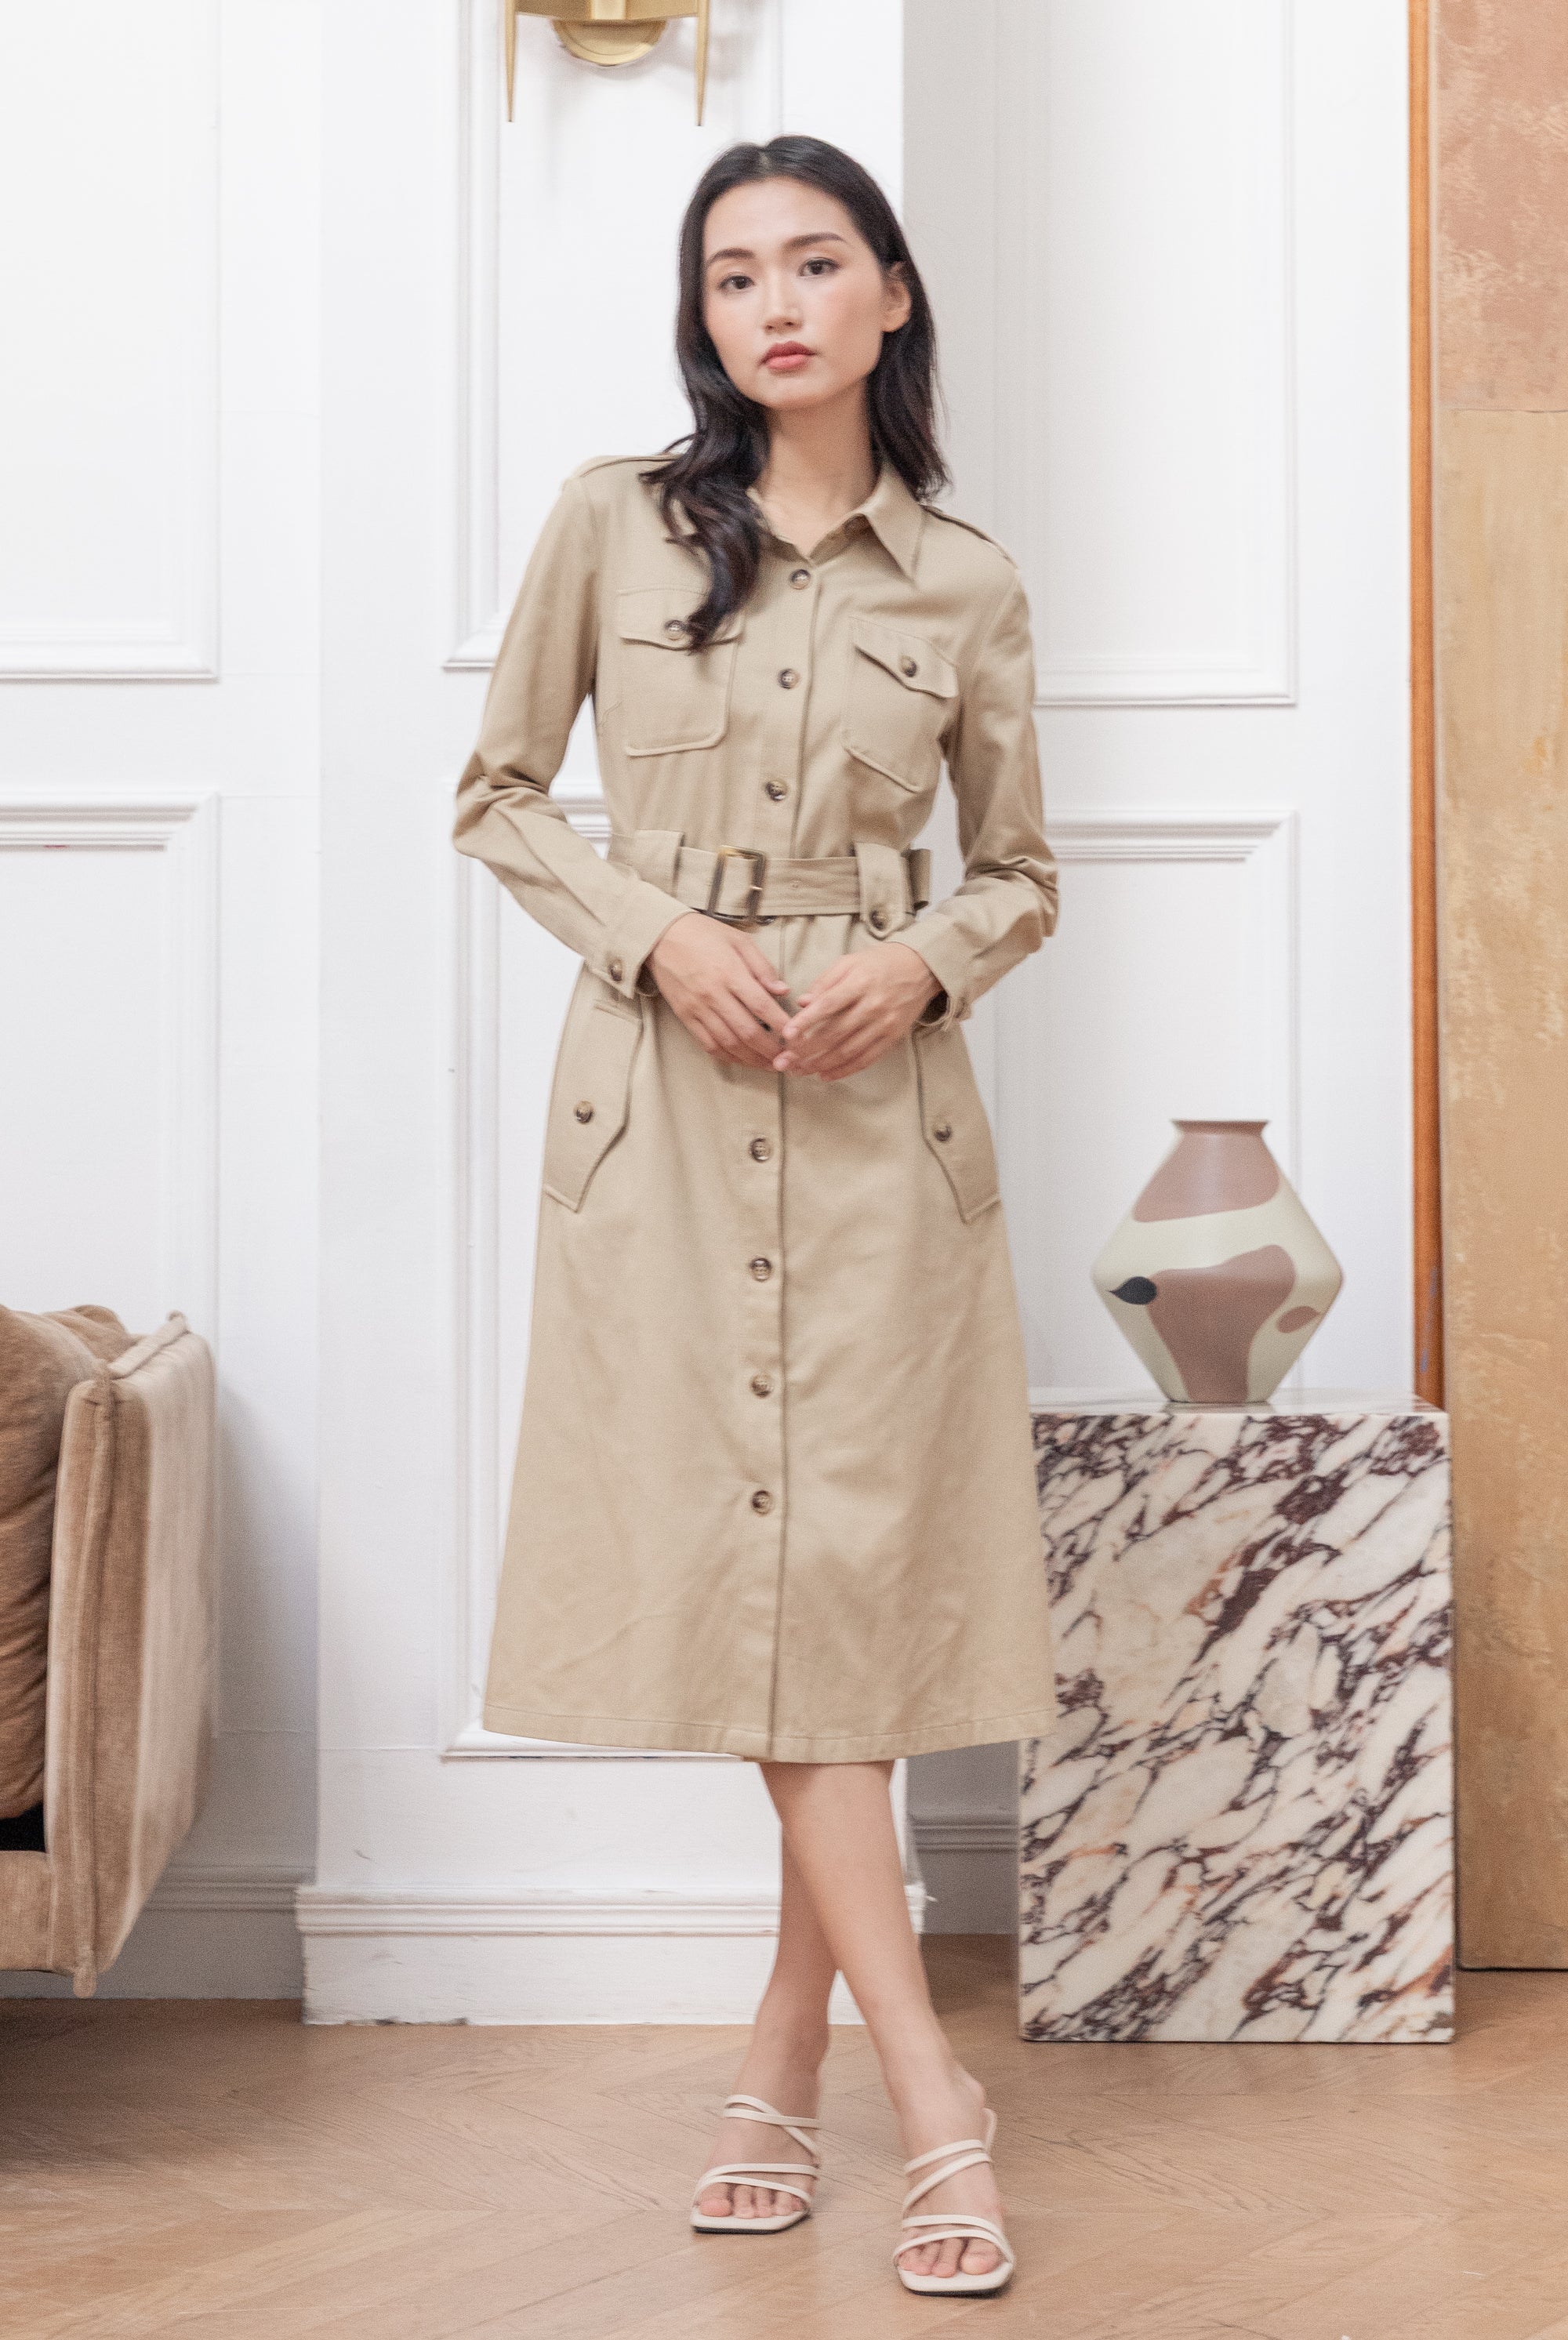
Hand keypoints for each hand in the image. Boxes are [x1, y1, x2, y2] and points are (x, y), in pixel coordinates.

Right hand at [646, 912, 791, 1067]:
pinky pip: (708, 1045)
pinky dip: (728, 1057)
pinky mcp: (686, 1017)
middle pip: (747, 1032)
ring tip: (769, 1065)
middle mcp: (713, 994)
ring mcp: (698, 1009)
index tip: (796, 1034)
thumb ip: (762, 967)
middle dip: (770, 1050)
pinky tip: (743, 1060)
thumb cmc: (703, 934)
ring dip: (752, 1059)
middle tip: (787, 1057)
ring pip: (729, 1044)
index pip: (762, 1006)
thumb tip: (782, 990)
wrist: (661, 937)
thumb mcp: (738, 940)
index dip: (782, 1024)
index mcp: (730, 972)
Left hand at [773, 943, 941, 1080]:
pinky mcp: (893, 1037)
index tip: (787, 1035)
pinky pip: (866, 1059)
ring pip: (848, 1050)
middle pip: (835, 1033)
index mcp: (860, 982)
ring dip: (821, 1064)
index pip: (829, 1005)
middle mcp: (873, 1005)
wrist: (922, 968)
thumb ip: (825, 982)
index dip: (807, 1022)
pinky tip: (824, 1075)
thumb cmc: (881, 962)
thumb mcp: (850, 962)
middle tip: (784, 1061)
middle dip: (807, 1050)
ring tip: (798, 1071)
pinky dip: (844, 1070)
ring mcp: (885, 1024)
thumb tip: (802, 1003)